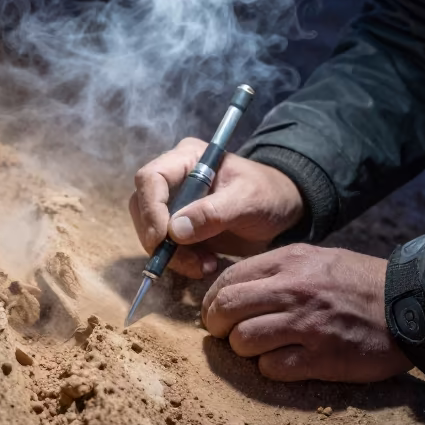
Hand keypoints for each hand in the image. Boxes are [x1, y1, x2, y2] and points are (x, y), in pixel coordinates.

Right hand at [129, 138, 304, 279]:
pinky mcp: (180, 228)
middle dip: (160, 239)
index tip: (162, 239)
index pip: (150, 178)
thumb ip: (213, 213)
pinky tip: (207, 265)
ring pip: (151, 231)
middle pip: (142, 207)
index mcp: (186, 158)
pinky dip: (182, 262)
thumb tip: (175, 231)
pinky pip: (166, 248)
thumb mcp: (248, 200)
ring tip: (206, 265)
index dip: (150, 209)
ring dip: (173, 255)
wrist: (282, 211)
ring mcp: (175, 204)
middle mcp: (174, 179)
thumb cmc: (268, 194)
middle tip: (189, 261)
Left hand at [201, 244, 410, 381]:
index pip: (227, 280)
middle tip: (226, 335)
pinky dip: (269, 369)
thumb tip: (237, 288)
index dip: (212, 301)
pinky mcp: (322, 357)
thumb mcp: (316, 259)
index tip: (216, 314)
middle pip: (226, 310)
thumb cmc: (359, 282)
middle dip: (217, 327)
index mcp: (289, 262)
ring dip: (243, 350)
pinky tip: (283, 363)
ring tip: (258, 350)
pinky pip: (272, 368)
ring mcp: (306, 325)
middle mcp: (293, 290)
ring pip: (243, 341)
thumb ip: (278, 270)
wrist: (412, 304)